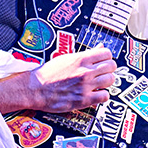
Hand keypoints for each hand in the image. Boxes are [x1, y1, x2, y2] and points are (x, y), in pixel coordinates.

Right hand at [0, 48, 115, 113]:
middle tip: (102, 72)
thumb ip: (85, 54)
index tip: (103, 61)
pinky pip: (105, 96)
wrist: (35, 89)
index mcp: (80, 59)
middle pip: (111, 66)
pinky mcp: (84, 100)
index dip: (106, 57)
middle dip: (108, 69)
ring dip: (106, 82)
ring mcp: (86, 86)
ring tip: (99, 83)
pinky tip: (96, 94)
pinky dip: (102, 95)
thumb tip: (99, 48)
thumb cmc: (47, 74)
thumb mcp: (66, 58)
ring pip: (110, 80)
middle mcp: (85, 71)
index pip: (106, 53)